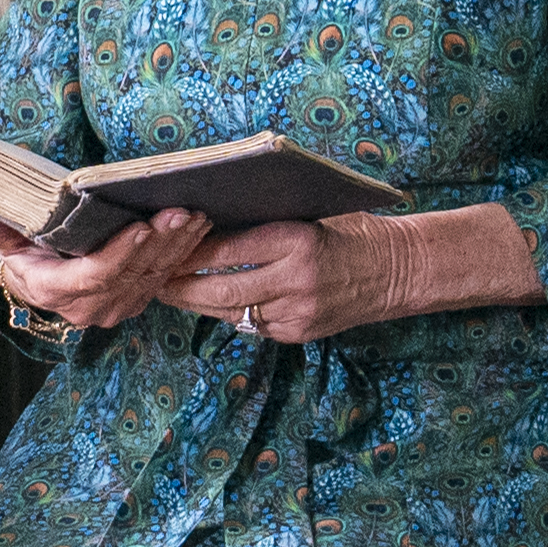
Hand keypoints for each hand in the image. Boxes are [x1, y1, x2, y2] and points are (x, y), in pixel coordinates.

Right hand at [0, 202, 204, 332]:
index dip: (119, 253)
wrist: (39, 286)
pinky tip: (197, 228)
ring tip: (195, 215)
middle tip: (181, 212)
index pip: (95, 274)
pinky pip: (163, 279)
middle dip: (160, 243)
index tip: (140, 228)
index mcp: (59, 292)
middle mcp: (91, 307)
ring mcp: (116, 308)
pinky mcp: (134, 302)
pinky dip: (182, 253)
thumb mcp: (7, 245)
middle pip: (131, 274)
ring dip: (178, 246)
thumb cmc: (24, 258)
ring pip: (153, 277)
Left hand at [154, 206, 541, 343]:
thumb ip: (266, 219)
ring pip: (230, 313)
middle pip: (218, 292)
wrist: (397, 270)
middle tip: (149, 276)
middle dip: (179, 287)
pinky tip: (208, 303)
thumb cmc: (350, 228)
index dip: (188, 251)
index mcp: (296, 242)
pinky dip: (230, 312)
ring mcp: (298, 314)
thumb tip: (208, 215)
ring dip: (196, 304)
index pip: (226, 251)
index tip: (160, 245)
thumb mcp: (310, 212)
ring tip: (167, 291)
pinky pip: (252, 325)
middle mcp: (295, 282)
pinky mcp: (299, 334)